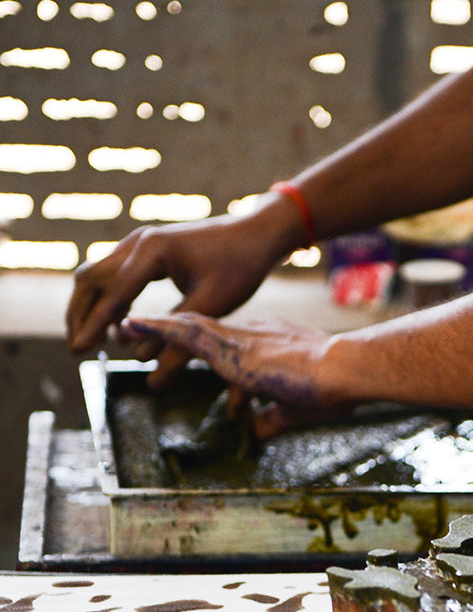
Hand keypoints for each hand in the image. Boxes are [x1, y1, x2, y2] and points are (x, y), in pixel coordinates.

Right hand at [66, 200, 299, 383]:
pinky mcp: (145, 248)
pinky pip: (113, 273)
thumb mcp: (211, 307)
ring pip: (97, 274)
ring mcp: (139, 241)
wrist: (255, 233)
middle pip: (91, 279)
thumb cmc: (238, 267)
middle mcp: (139, 241)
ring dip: (90, 307)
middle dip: (80, 315)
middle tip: (77, 350)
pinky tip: (118, 327)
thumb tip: (152, 377)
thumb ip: (178, 341)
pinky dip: (108, 298)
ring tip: (93, 342)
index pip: (112, 294)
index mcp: (153, 251)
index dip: (93, 325)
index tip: (78, 351)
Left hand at [120, 313, 346, 429]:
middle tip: (144, 328)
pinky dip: (156, 330)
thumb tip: (257, 431)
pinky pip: (184, 334)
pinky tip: (133, 325)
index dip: (207, 344)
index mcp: (272, 343)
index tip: (190, 345)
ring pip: (189, 327)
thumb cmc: (334, 389)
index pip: (232, 343)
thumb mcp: (296, 409)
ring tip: (126, 326)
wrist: (344, 369)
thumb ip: (274, 419)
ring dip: (157, 327)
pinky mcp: (231, 349)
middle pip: (204, 328)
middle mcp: (253, 333)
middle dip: (174, 330)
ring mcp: (241, 338)